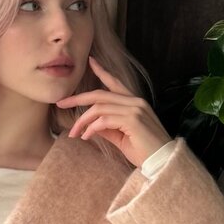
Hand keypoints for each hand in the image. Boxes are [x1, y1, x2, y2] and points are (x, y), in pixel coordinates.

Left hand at [56, 56, 171, 168]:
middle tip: (60, 103)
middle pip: (100, 94)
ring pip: (99, 108)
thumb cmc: (144, 151)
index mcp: (134, 103)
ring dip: (82, 121)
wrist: (162, 162)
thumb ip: (107, 128)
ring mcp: (135, 110)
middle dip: (77, 98)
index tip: (90, 62)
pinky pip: (103, 120)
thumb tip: (91, 125)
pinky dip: (91, 128)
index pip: (115, 82)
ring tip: (74, 133)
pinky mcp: (133, 120)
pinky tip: (86, 137)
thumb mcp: (121, 137)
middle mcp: (135, 102)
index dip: (102, 71)